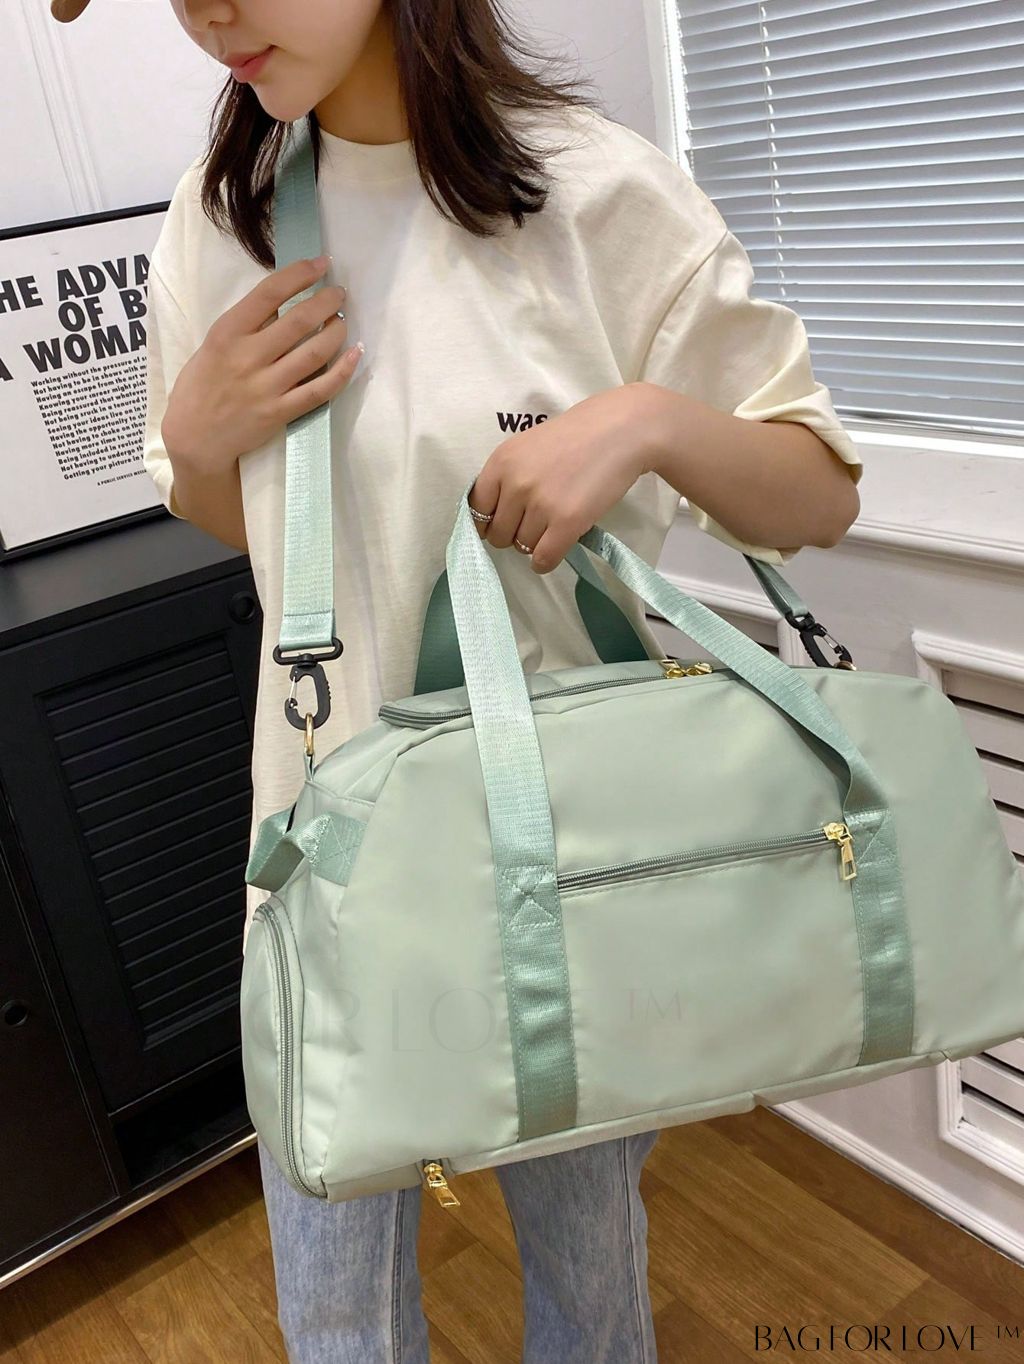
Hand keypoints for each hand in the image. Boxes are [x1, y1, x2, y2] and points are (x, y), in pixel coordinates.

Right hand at [160, 256, 361, 474]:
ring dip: (337, 331)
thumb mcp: (213, 346)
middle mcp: (248, 357)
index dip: (300, 273)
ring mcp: (266, 387)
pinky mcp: (280, 412)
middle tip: (339, 294)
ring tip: (343, 321)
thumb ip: (246, 327)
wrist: (194, 438)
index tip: (321, 263)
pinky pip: (319, 390)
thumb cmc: (201, 386)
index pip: (270, 293)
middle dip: (327, 301)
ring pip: (315, 353)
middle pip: (299, 320)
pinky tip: (355, 355)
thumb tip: (285, 302)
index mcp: (227, 333)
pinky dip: (343, 371)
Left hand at [468, 383, 653, 573]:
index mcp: (501, 462)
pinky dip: (545, 562)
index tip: (501, 523)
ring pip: (521, 547)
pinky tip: (552, 552)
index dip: (487, 521)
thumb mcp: (528, 446)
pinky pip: (543, 558)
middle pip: (497, 534)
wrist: (621, 430)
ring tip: (552, 527)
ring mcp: (540, 504)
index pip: (476, 509)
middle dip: (512, 534)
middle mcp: (515, 484)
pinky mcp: (566, 522)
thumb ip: (507, 476)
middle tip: (533, 523)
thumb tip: (492, 515)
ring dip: (534, 543)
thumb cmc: (577, 436)